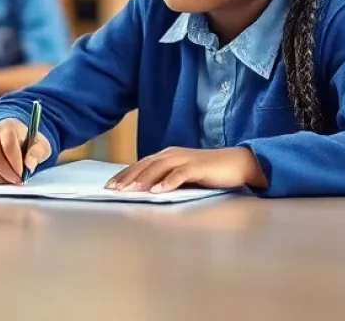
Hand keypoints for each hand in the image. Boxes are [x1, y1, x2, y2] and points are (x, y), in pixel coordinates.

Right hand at [0, 120, 51, 185]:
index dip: (15, 163)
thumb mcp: (40, 144)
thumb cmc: (27, 142)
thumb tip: (29, 165)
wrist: (11, 136)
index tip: (22, 176)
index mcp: (9, 127)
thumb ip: (38, 152)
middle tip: (14, 182)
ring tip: (5, 181)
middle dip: (5, 173)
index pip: (8, 144)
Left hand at [106, 147, 265, 193]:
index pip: (140, 164)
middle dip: (128, 177)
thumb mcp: (181, 174)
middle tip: (113, 189)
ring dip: (144, 179)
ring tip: (131, 190)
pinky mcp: (198, 167)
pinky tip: (158, 191)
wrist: (235, 162)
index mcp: (166, 155)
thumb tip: (144, 189)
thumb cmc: (207, 171)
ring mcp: (185, 159)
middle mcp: (172, 154)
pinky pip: (180, 174)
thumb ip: (165, 178)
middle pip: (145, 165)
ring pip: (159, 168)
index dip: (123, 174)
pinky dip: (168, 182)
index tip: (109, 185)